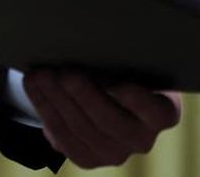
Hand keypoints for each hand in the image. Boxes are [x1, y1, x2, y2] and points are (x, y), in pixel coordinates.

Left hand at [22, 70, 180, 167]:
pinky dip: (46, 110)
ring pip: (81, 130)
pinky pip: (63, 139)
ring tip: (40, 75)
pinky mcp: (89, 159)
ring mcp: (115, 153)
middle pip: (111, 122)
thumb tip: (101, 40)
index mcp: (164, 113)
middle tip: (65, 73)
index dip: (138, 101)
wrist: (113, 95)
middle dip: (84, 96)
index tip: (119, 83)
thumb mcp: (137, 62)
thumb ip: (128, 58)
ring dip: (56, 101)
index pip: (157, 112)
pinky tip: (35, 89)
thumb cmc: (129, 68)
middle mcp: (142, 139)